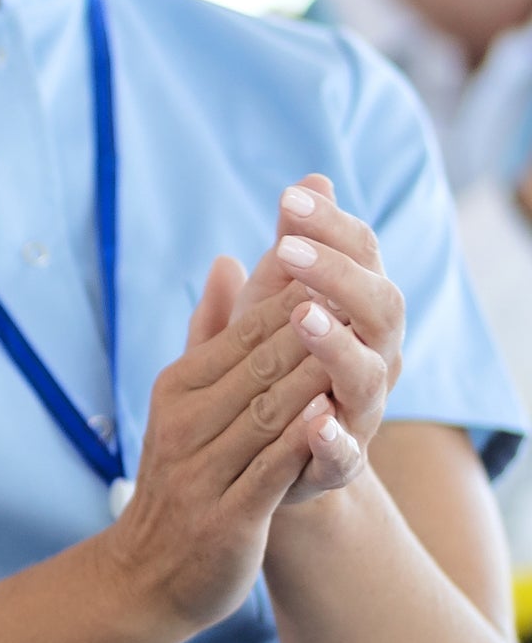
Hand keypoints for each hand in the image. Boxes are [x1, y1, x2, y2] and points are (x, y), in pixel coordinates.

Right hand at [97, 254, 344, 631]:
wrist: (148, 572)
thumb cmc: (181, 478)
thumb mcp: (186, 398)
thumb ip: (211, 331)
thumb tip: (228, 260)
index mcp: (179, 389)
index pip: (243, 332)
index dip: (294, 298)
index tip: (340, 267)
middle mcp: (186, 423)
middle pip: (260, 364)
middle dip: (313, 328)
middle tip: (364, 292)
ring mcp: (202, 470)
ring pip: (270, 411)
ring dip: (315, 375)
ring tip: (361, 343)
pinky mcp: (227, 516)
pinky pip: (270, 469)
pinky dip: (301, 441)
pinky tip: (331, 416)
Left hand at [233, 175, 399, 474]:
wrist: (261, 458)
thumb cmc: (267, 366)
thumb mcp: (266, 306)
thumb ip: (287, 252)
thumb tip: (309, 181)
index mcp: (358, 311)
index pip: (362, 255)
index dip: (332, 225)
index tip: (289, 197)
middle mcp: (373, 354)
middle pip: (381, 306)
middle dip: (339, 275)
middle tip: (289, 249)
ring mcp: (361, 408)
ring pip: (368, 374)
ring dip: (337, 345)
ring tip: (303, 317)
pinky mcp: (341, 462)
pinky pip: (346, 453)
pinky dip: (332, 439)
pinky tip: (314, 423)